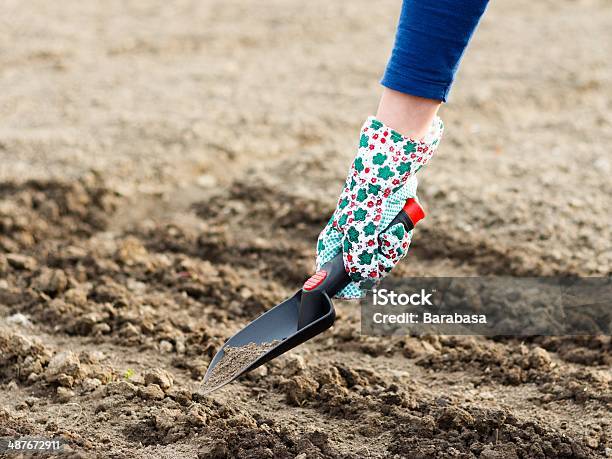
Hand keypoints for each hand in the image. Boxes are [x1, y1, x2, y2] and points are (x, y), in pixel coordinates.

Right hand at [316, 116, 442, 297]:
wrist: (400, 151)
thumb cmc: (374, 186)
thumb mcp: (363, 225)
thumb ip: (359, 255)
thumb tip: (362, 278)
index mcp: (338, 230)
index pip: (329, 265)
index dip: (339, 281)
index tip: (352, 290)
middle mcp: (352, 228)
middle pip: (363, 263)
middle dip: (379, 261)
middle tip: (387, 247)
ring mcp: (372, 222)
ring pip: (383, 252)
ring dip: (394, 247)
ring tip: (398, 230)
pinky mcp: (391, 215)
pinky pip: (397, 237)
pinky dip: (402, 233)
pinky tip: (403, 221)